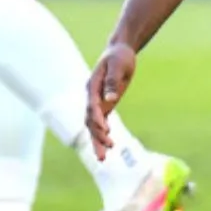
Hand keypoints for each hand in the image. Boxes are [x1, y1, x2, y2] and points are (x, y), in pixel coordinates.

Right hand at [85, 42, 137, 160]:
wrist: (120, 51)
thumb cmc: (119, 57)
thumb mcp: (118, 66)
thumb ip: (112, 82)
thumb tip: (110, 99)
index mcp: (92, 86)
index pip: (92, 106)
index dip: (97, 118)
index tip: (105, 130)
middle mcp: (91, 97)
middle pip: (90, 120)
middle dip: (97, 136)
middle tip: (106, 150)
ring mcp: (97, 102)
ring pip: (94, 126)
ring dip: (97, 141)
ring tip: (103, 159)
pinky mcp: (105, 106)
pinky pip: (101, 124)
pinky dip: (102, 136)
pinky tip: (108, 148)